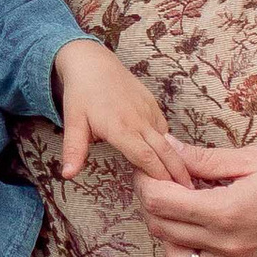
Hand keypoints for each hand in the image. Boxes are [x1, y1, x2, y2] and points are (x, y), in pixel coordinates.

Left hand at [55, 36, 189, 182]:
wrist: (92, 62)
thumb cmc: (81, 93)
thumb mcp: (73, 122)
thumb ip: (74, 150)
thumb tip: (67, 175)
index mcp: (121, 128)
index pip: (146, 158)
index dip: (158, 177)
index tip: (168, 193)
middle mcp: (139, 120)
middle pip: (165, 152)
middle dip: (177, 173)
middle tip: (189, 192)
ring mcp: (148, 111)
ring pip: (168, 141)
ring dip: (177, 160)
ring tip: (186, 180)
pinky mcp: (152, 104)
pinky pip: (164, 128)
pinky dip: (170, 144)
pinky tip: (172, 157)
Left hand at [137, 89, 256, 256]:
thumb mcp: (255, 158)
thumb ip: (206, 160)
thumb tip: (167, 149)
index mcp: (226, 212)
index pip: (159, 203)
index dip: (148, 182)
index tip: (154, 169)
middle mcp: (230, 247)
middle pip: (164, 230)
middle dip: (157, 205)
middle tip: (170, 185)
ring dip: (174, 236)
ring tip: (192, 213)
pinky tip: (211, 244)